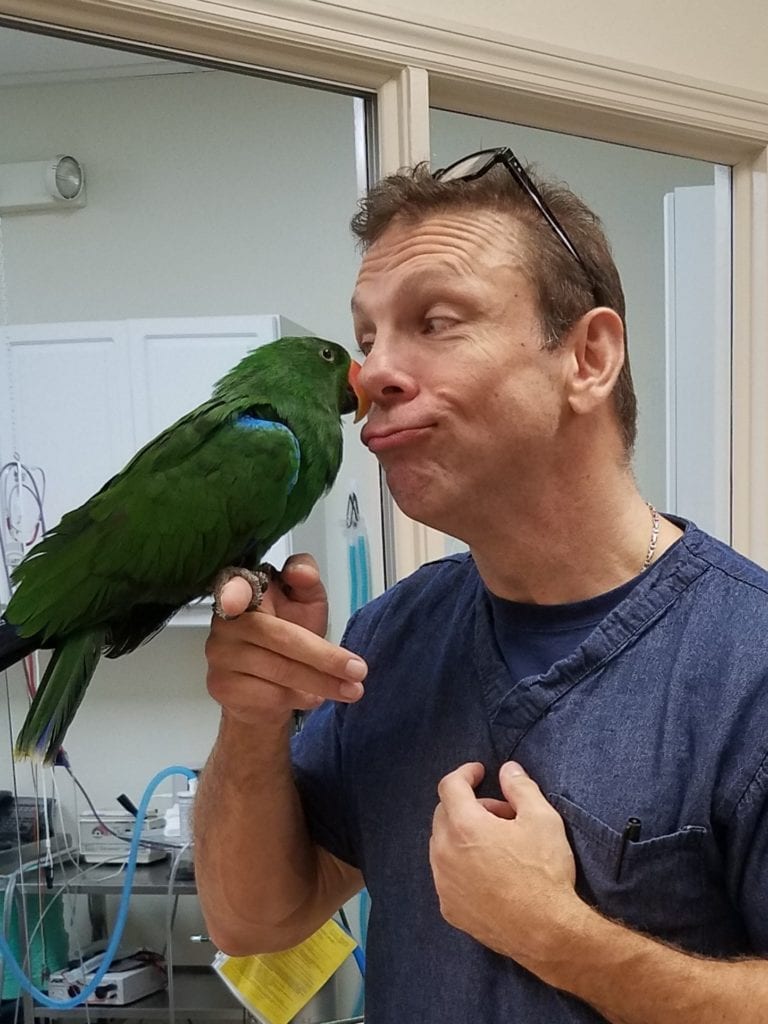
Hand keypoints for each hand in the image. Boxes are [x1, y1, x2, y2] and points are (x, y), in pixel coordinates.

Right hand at [205, 554, 366, 724]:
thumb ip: (307, 579)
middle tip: (358, 671)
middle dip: (324, 656)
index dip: (234, 592)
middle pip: (278, 637)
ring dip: (321, 682)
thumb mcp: (307, 601)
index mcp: (243, 589)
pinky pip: (269, 694)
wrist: (268, 691)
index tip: (235, 602)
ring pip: (279, 670)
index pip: (234, 584)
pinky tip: (313, 697)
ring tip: (350, 689)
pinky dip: (300, 698)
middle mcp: (224, 620)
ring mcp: (219, 654)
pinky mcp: (221, 686)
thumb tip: (300, 572)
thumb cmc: (290, 635)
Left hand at [429, 761, 580, 965]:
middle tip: (503, 815)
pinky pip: (446, 874)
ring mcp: (443, 884)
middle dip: (471, 805)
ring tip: (499, 845)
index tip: (480, 772)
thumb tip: (507, 769)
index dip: (465, 773)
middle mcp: (444, 853)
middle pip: (444, 814)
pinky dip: (461, 864)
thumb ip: (520, 787)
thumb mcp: (542, 819)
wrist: (547, 933)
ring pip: (442, 844)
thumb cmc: (545, 873)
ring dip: (464, 835)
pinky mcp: (449, 909)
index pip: (450, 786)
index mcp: (464, 826)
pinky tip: (489, 872)